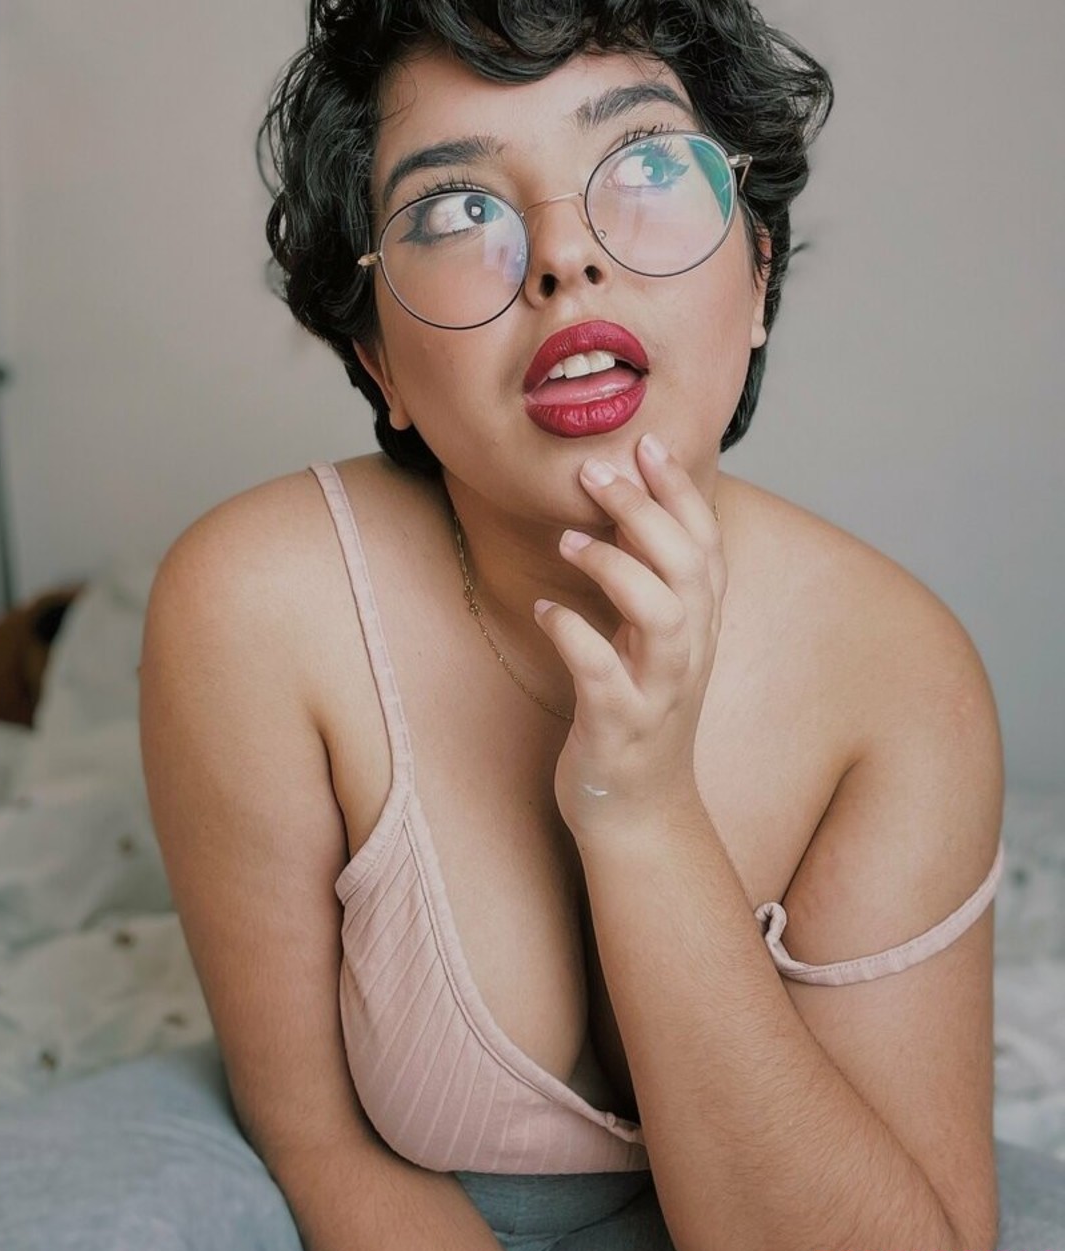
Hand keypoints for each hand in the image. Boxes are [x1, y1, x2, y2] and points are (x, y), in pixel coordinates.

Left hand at [533, 432, 725, 846]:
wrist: (639, 808)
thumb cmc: (640, 709)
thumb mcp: (656, 640)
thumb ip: (652, 581)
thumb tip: (629, 507)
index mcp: (699, 623)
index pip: (705, 541)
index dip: (681, 489)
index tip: (648, 442)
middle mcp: (690, 651)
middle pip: (685, 565)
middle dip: (645, 510)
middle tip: (595, 472)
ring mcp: (660, 690)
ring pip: (663, 614)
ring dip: (616, 569)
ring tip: (568, 541)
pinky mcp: (622, 725)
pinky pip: (603, 673)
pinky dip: (574, 635)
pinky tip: (545, 611)